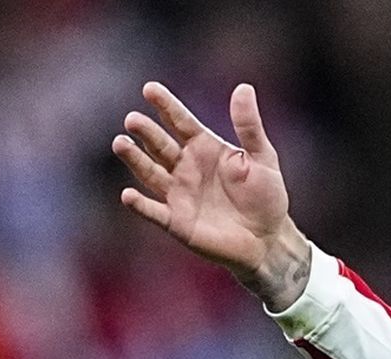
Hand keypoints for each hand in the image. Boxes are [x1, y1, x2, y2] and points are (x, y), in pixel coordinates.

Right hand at [113, 82, 309, 309]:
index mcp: (204, 148)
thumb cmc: (266, 197)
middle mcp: (185, 167)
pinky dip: (140, 205)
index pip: (180, 121)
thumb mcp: (263, 158)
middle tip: (133, 120)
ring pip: (150, 172)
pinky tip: (128, 195)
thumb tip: (244, 87)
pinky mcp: (177, 221)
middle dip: (146, 132)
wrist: (269, 239)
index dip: (166, 106)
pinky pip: (154, 211)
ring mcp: (178, 193)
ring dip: (134, 159)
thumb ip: (249, 126)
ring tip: (121, 143)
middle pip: (160, 145)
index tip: (150, 89)